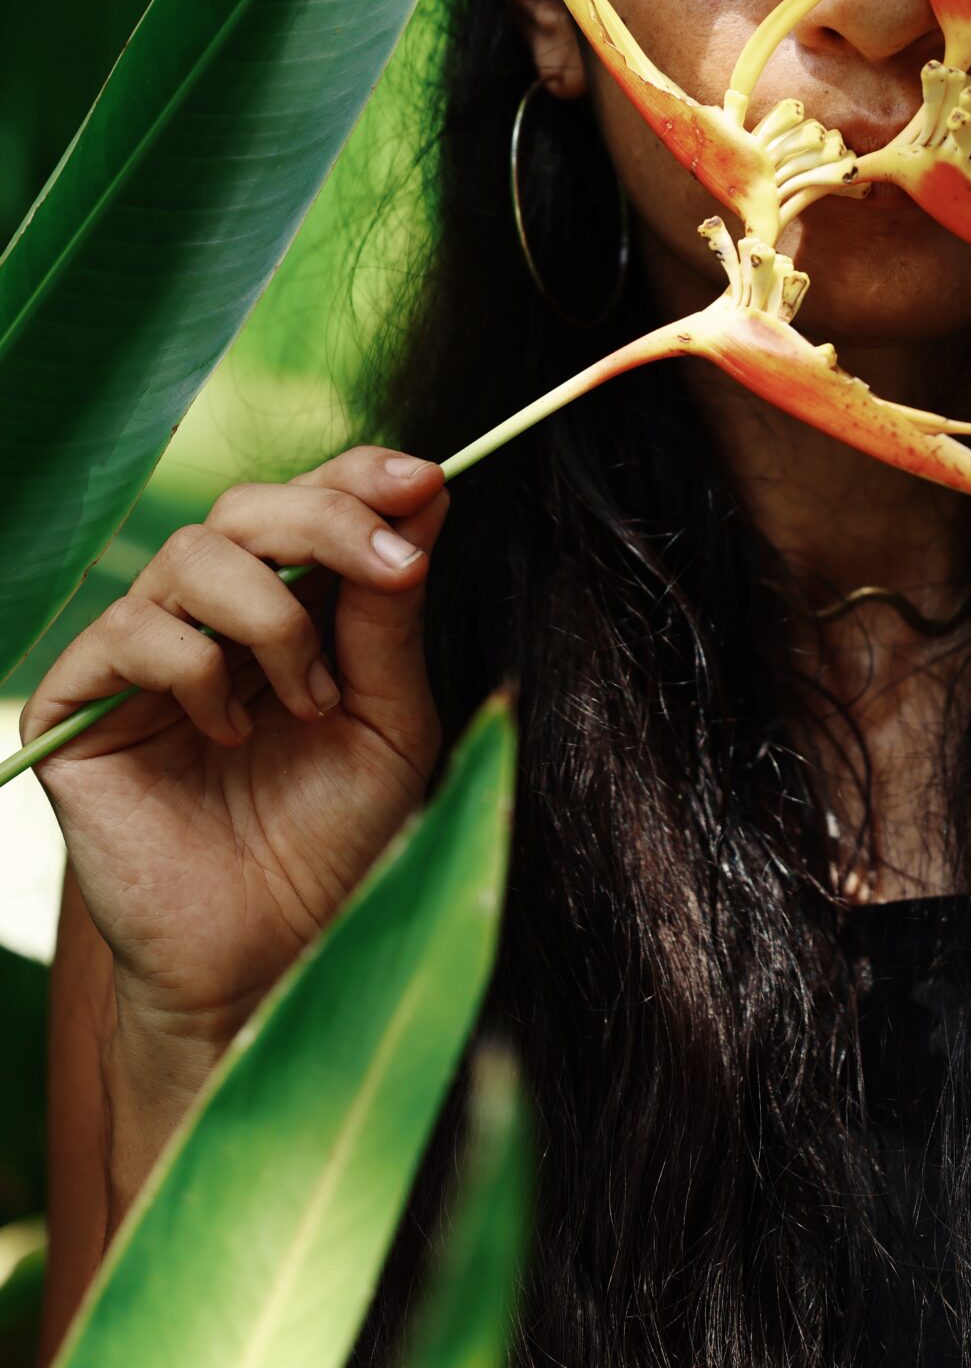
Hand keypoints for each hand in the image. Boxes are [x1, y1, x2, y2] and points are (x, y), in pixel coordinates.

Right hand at [19, 448, 449, 1037]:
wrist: (272, 956)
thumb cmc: (335, 843)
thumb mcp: (390, 717)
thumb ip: (391, 613)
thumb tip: (425, 491)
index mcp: (287, 605)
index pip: (310, 499)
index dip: (361, 476)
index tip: (427, 479)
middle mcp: (210, 615)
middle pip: (248, 506)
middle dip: (331, 522)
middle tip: (397, 571)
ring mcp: (142, 655)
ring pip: (192, 555)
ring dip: (273, 616)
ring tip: (310, 703)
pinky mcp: (79, 704)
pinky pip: (129, 631)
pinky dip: (195, 668)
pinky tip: (229, 733)